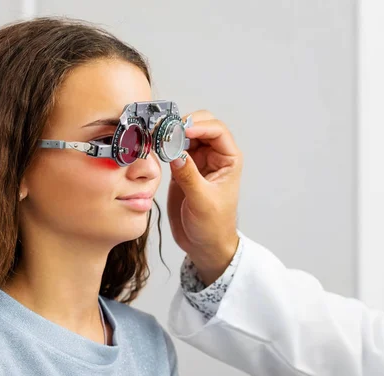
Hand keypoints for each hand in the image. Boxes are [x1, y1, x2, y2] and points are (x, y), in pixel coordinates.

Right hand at [167, 110, 242, 285]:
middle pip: (201, 125)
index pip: (217, 131)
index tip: (181, 131)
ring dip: (171, 132)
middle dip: (183, 124)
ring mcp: (197, 161)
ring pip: (185, 135)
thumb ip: (189, 176)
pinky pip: (173, 148)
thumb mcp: (202, 202)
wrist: (204, 244)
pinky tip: (154, 146)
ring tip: (156, 136)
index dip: (199, 126)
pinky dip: (164, 144)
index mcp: (228, 160)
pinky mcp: (182, 168)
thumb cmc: (213, 226)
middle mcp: (214, 156)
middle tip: (165, 130)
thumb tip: (176, 153)